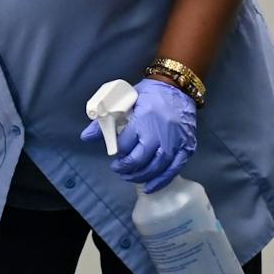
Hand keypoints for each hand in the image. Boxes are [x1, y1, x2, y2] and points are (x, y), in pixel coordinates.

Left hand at [78, 78, 197, 192]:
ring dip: (141, 176)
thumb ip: (106, 120)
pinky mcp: (186, 147)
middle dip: (125, 168)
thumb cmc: (150, 94)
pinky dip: (161, 180)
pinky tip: (150, 186)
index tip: (114, 155)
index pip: (124, 145)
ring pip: (156, 167)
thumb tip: (86, 137)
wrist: (178, 87)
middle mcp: (159, 133)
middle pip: (139, 159)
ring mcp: (175, 142)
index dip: (117, 153)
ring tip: (130, 177)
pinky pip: (174, 169)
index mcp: (143, 120)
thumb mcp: (125, 101)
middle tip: (118, 169)